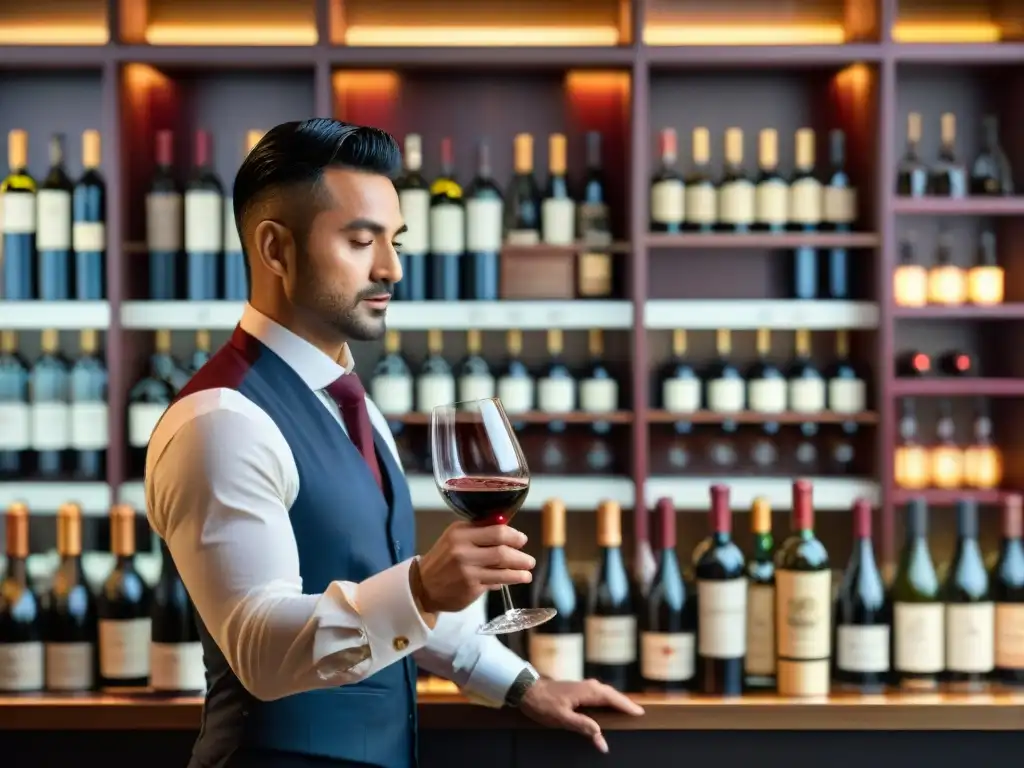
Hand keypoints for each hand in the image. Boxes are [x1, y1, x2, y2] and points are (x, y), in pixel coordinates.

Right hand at [414, 522, 534, 613]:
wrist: (422, 586)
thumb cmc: (443, 558)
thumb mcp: (455, 538)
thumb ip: (479, 532)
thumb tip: (508, 532)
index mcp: (460, 532)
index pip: (496, 531)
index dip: (514, 536)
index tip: (522, 540)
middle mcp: (463, 550)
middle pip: (502, 550)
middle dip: (520, 556)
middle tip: (530, 560)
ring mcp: (467, 570)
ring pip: (502, 569)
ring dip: (520, 572)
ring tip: (527, 573)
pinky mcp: (471, 588)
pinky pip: (495, 582)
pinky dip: (508, 580)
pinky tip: (515, 580)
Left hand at [519, 679, 643, 753]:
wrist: (527, 689)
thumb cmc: (544, 704)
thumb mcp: (562, 719)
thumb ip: (583, 727)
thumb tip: (601, 738)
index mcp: (587, 691)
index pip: (612, 698)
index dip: (626, 705)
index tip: (639, 713)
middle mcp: (588, 686)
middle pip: (611, 694)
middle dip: (625, 703)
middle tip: (638, 713)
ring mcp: (583, 686)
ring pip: (605, 692)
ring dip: (617, 700)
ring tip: (627, 709)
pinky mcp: (578, 689)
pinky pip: (599, 693)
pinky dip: (607, 699)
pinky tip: (608, 705)